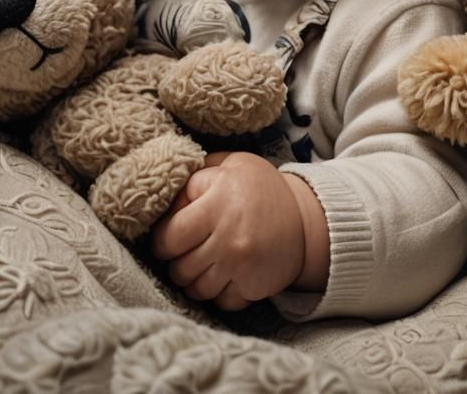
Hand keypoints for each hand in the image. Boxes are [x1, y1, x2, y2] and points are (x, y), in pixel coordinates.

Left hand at [151, 151, 326, 311]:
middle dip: (176, 263)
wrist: (305, 217)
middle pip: (179, 269)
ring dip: (193, 281)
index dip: (161, 241)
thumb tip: (164, 200)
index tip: (167, 238)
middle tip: (185, 252)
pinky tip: (223, 275)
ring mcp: (242, 266)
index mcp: (217, 204)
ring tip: (201, 264)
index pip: (169, 238)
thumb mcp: (229, 164)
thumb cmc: (259, 187)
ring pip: (196, 290)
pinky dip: (217, 293)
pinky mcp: (254, 287)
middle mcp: (229, 237)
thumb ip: (195, 175)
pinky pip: (220, 302)